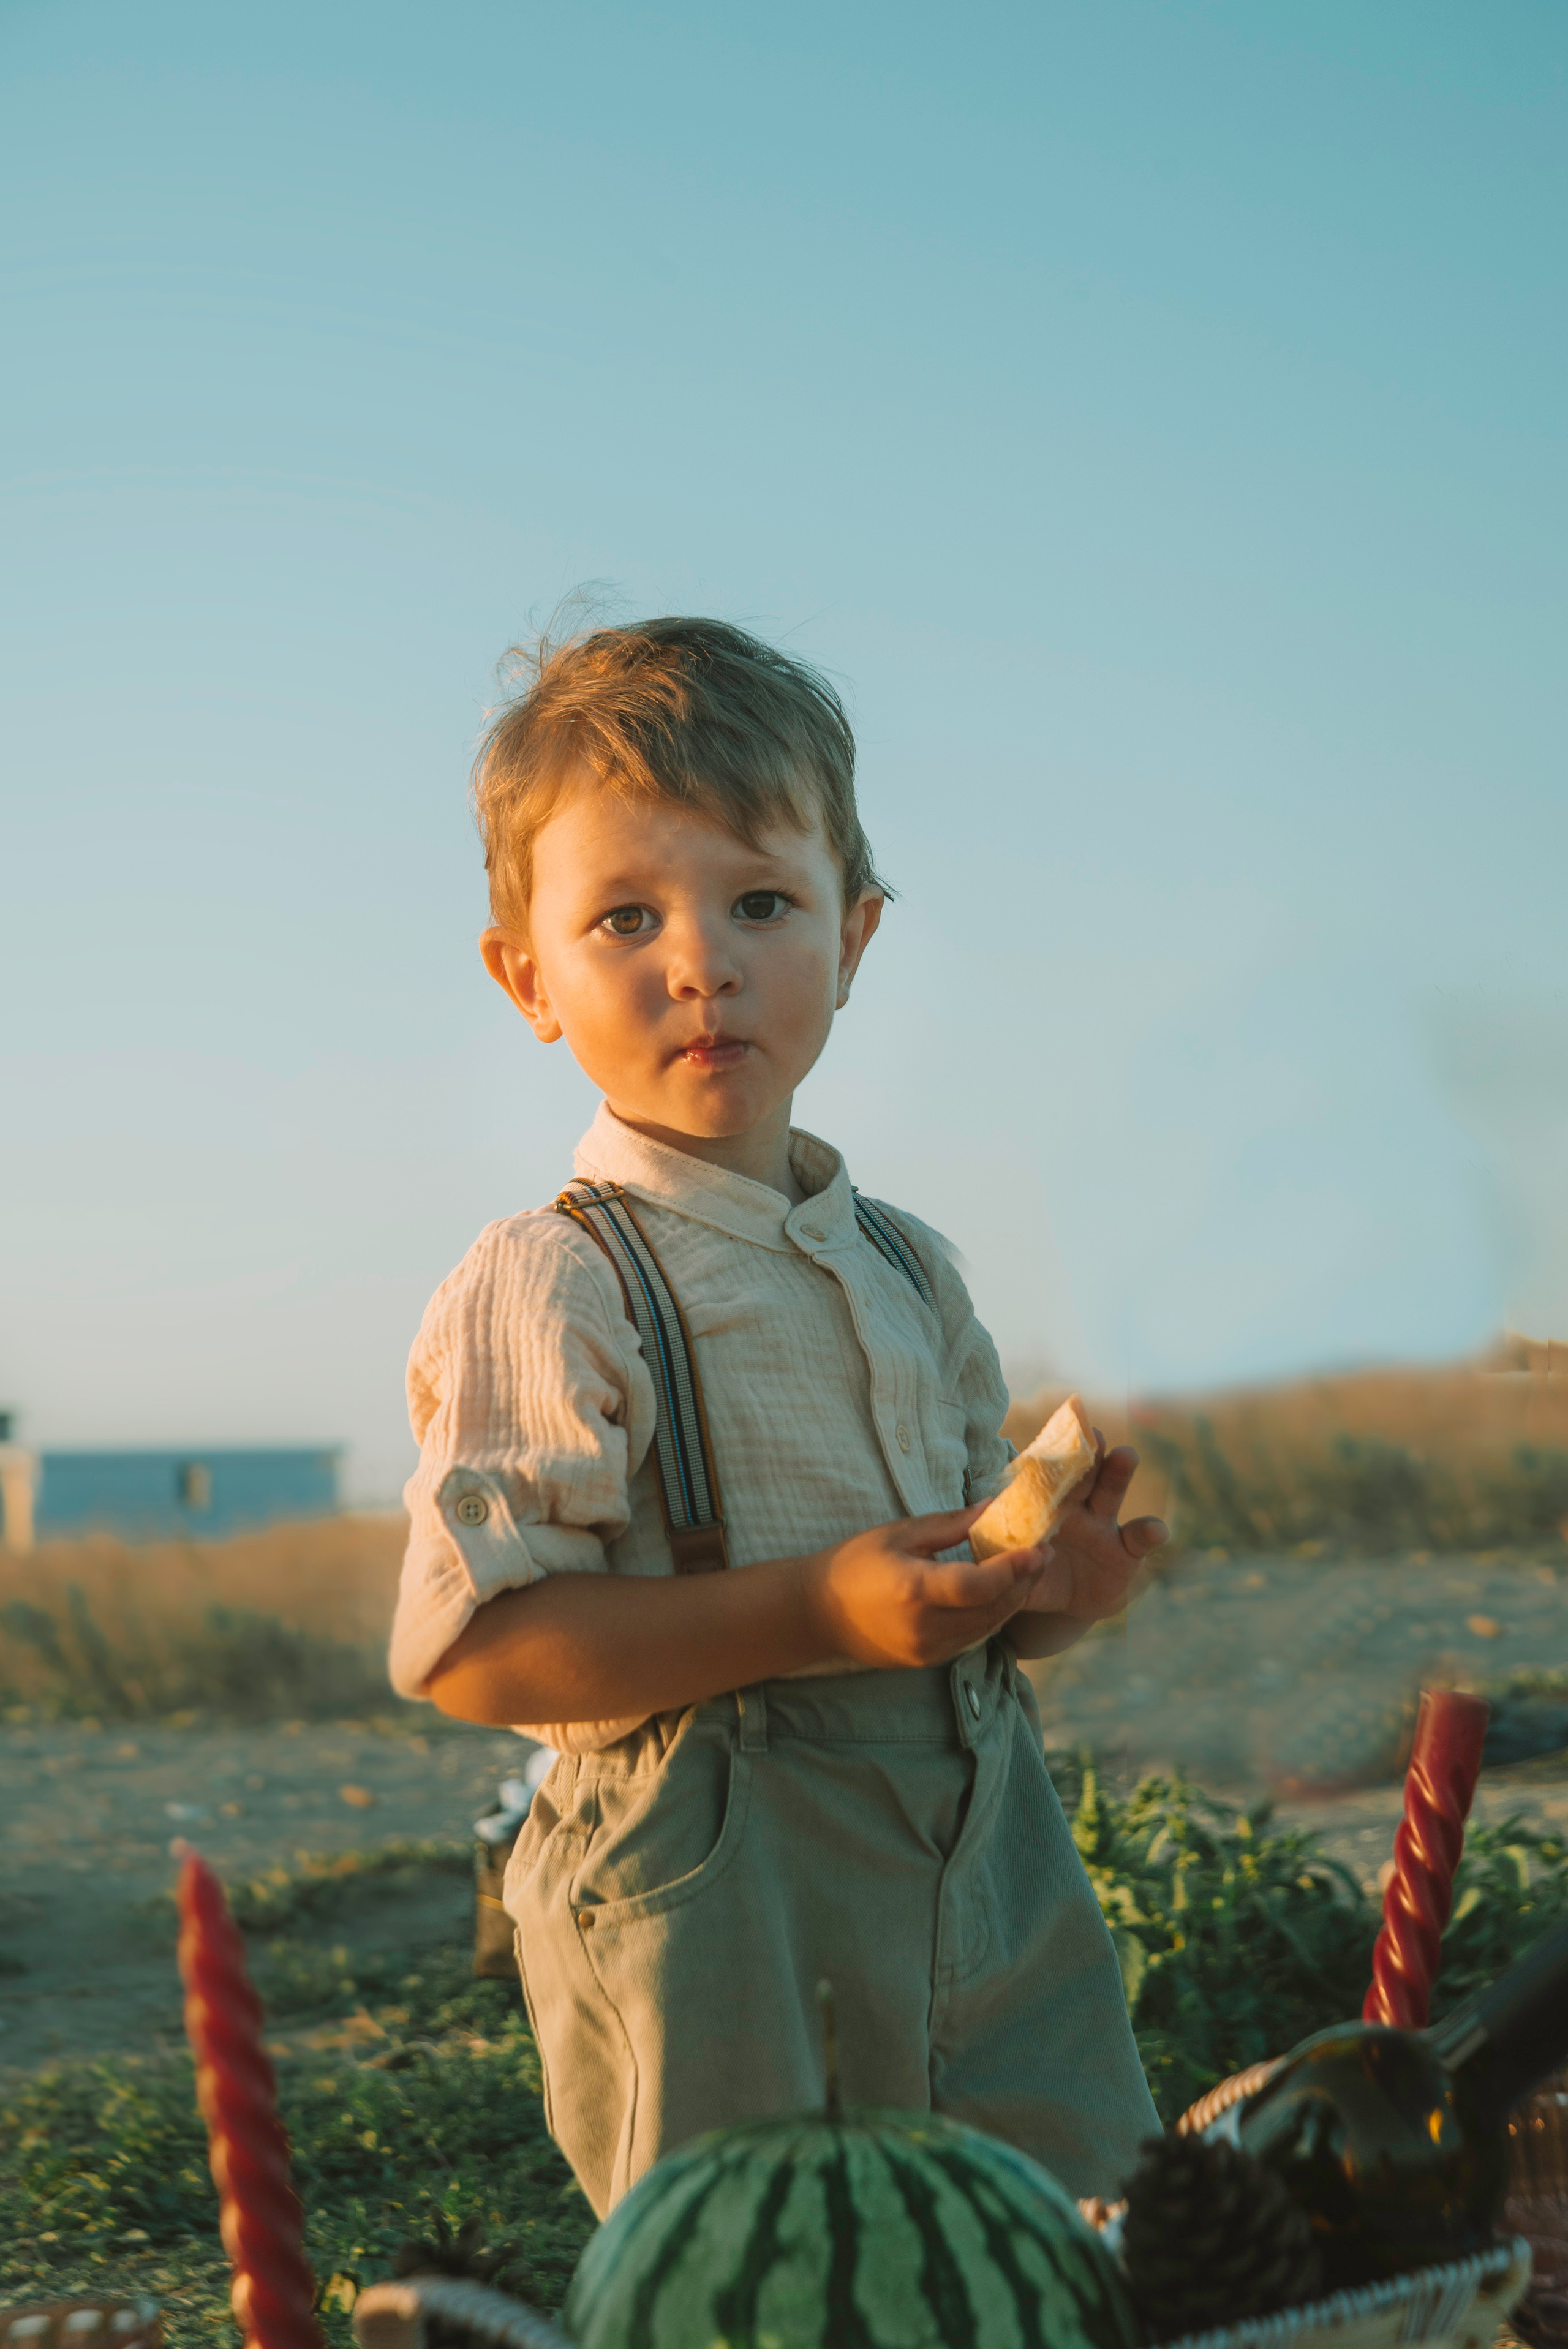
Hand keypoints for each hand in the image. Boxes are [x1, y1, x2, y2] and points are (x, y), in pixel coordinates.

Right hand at [800, 1506, 1052, 1669]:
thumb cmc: (856, 1563)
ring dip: (1012, 1600)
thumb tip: (993, 1506)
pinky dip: (991, 1616)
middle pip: (991, 1609)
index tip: (1038, 1548)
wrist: (818, 1613)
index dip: (1013, 1569)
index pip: (978, 1586)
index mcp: (914, 1590)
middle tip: (1044, 1554)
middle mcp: (924, 1627)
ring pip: (987, 1628)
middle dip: (1023, 1582)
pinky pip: (972, 1638)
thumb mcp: (900, 1534)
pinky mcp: (928, 1661)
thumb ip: (951, 1525)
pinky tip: (1001, 1593)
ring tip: (1030, 1571)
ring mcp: (927, 1650)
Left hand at [1014, 1435, 1167, 1629]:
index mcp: (1044, 1503)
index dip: (1051, 1453)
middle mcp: (1076, 1506)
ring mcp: (1103, 1526)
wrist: (1062, 1603)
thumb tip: (987, 1553)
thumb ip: (1002, 1559)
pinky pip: (1139, 1539)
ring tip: (1125, 1455)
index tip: (1054, 1432)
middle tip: (1092, 1434)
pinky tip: (1156, 1530)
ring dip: (1118, 1471)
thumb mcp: (1014, 1567)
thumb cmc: (1033, 1573)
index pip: (1048, 1472)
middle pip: (1082, 1472)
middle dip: (1088, 1451)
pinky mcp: (1127, 1552)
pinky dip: (1149, 1532)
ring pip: (1111, 1492)